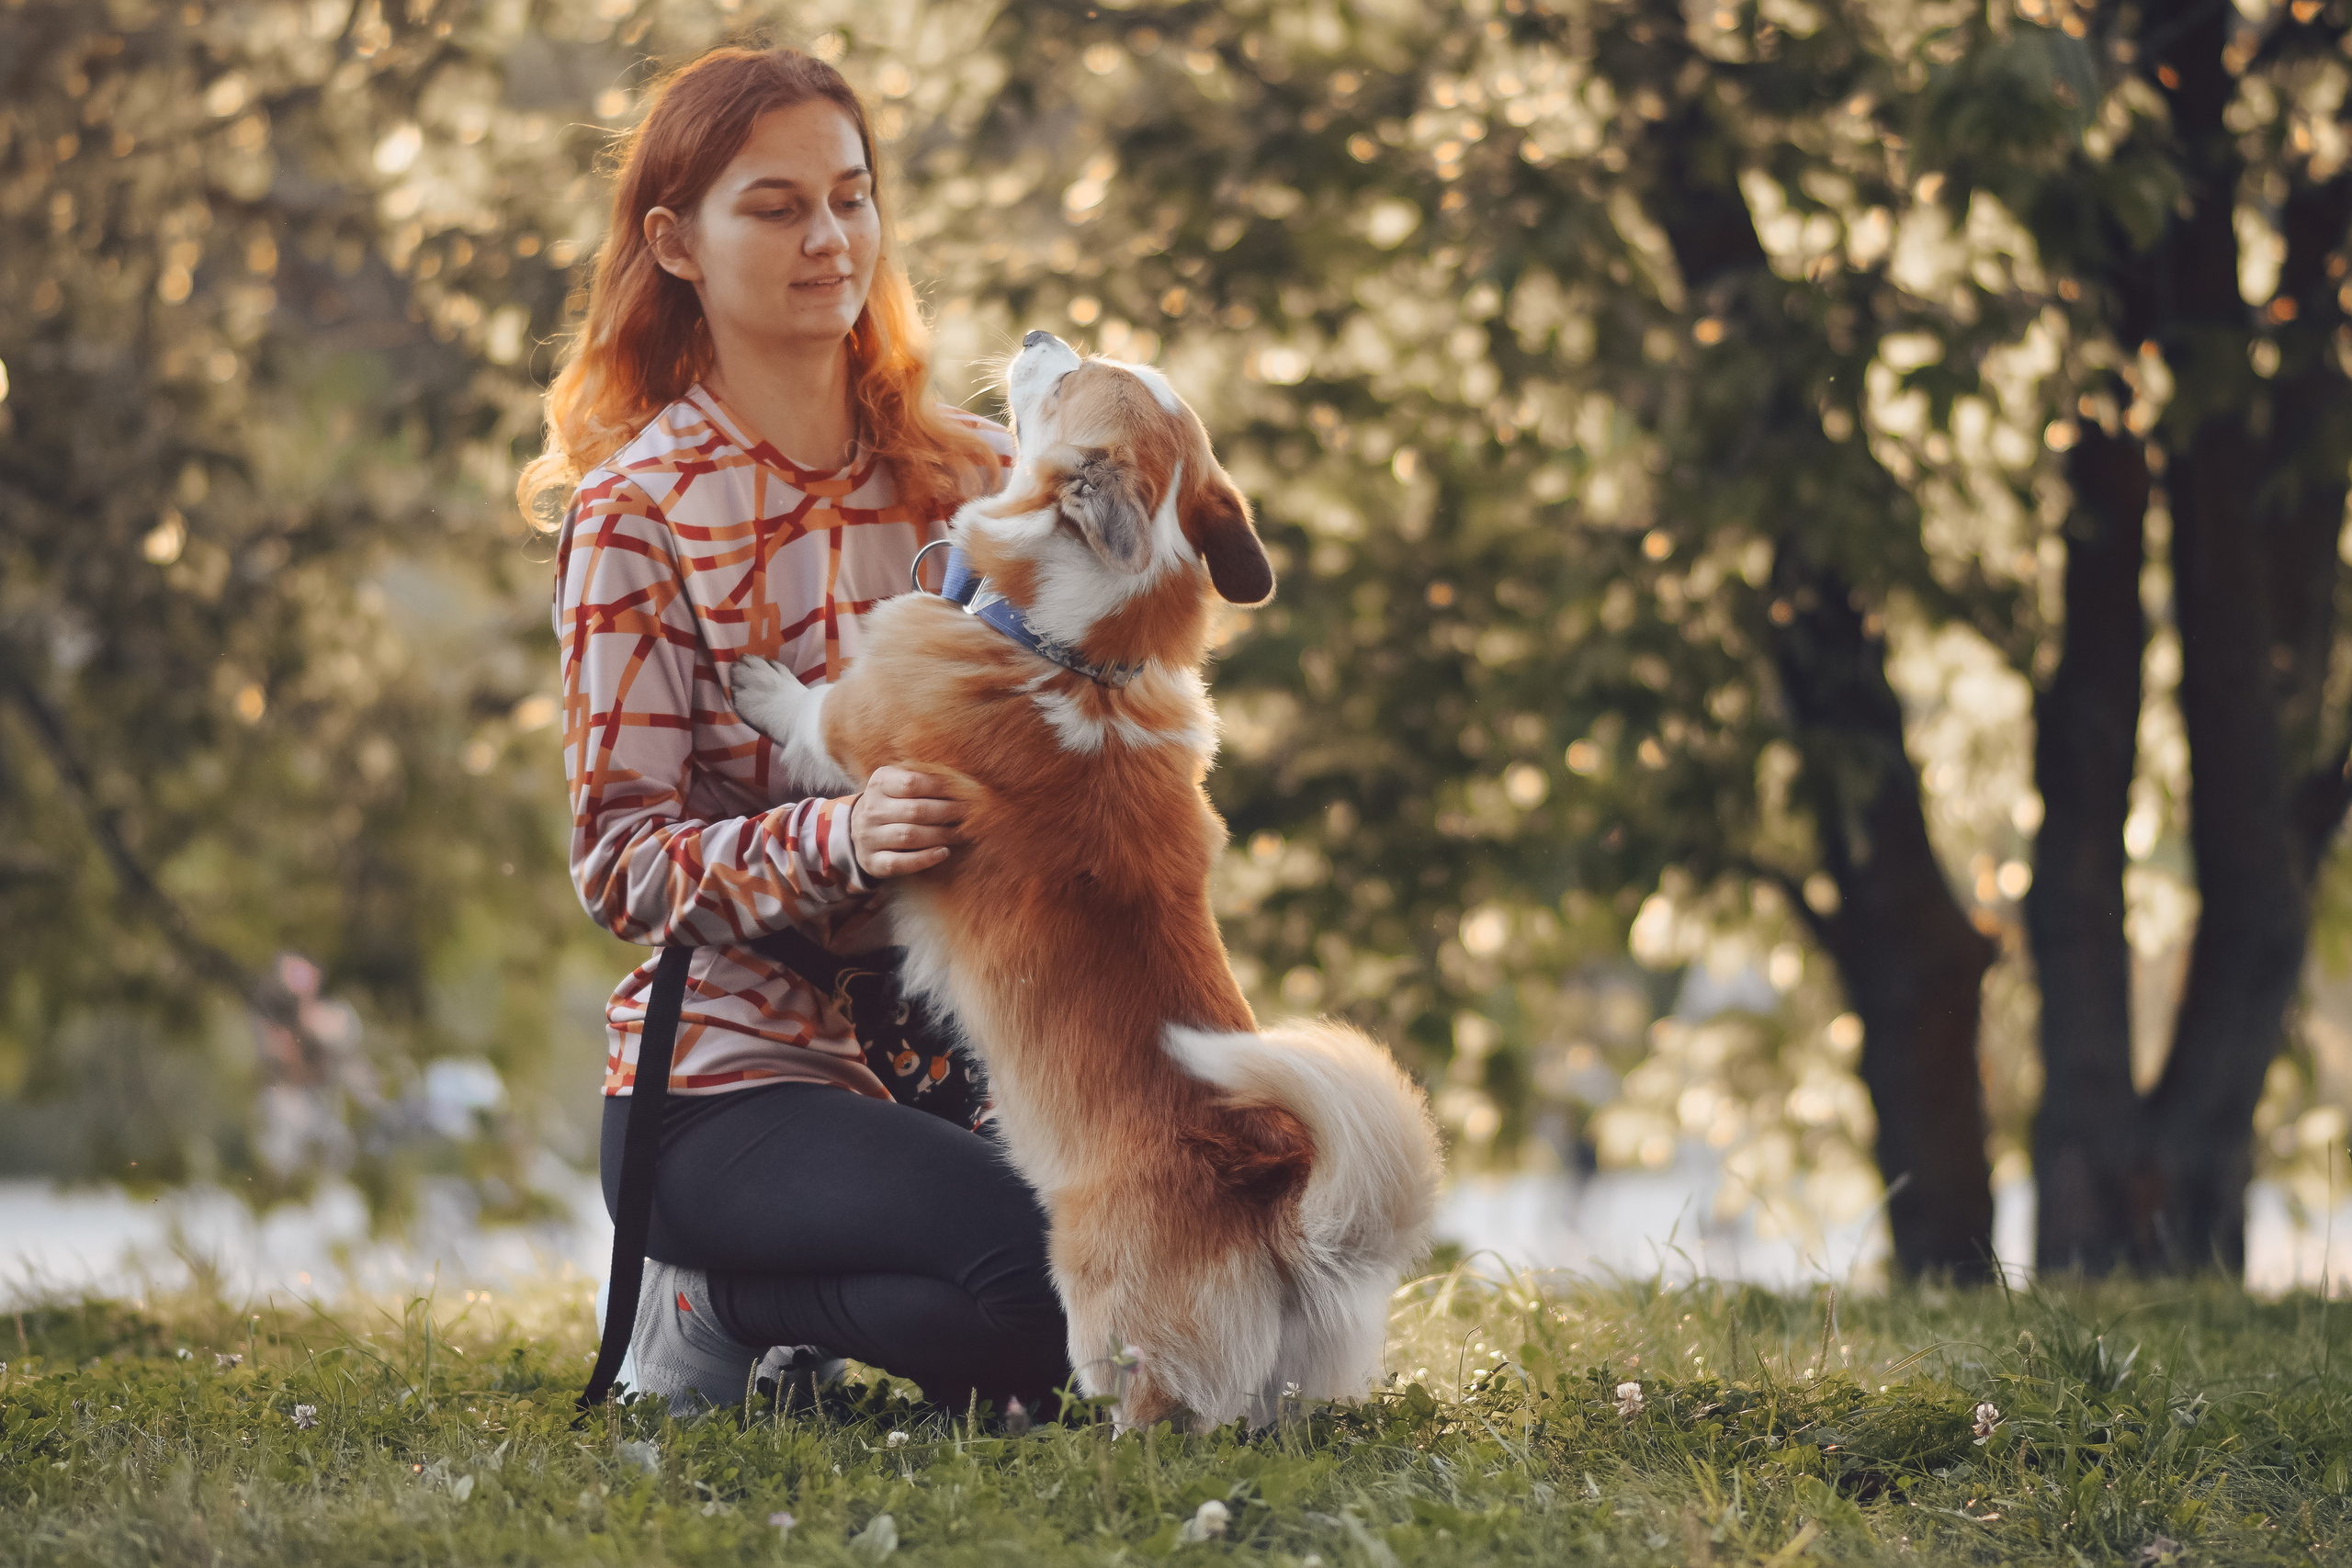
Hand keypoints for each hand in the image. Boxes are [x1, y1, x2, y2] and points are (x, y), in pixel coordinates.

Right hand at [849, 766, 968, 879]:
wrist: (860, 829)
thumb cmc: (894, 802)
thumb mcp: (900, 782)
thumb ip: (924, 778)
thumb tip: (963, 780)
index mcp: (879, 783)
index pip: (912, 782)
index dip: (942, 787)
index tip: (966, 791)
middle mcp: (871, 809)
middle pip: (915, 810)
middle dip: (948, 812)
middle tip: (971, 814)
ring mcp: (868, 837)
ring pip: (909, 836)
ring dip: (941, 835)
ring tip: (962, 833)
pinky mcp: (872, 862)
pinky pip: (899, 863)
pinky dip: (924, 859)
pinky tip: (944, 852)